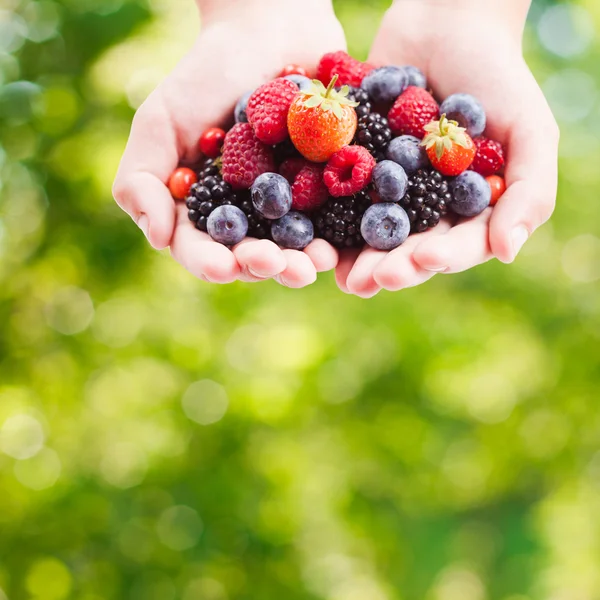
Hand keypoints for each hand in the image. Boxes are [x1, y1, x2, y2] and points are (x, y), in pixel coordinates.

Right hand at [113, 0, 345, 286]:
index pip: (198, 245)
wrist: (268, 34)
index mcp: (201, 207)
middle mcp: (242, 215)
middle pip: (247, 254)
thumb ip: (142, 178)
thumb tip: (158, 239)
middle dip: (260, 265)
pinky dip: (332, 236)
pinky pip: (328, 221)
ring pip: (288, 247)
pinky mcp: (321, 192)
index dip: (208, 261)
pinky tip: (337, 247)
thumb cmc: (206, 75)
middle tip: (275, 265)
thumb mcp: (160, 120)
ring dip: (299, 262)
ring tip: (312, 265)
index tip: (223, 267)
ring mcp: (283, 207)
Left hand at [336, 0, 558, 297]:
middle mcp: (425, 211)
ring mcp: (388, 194)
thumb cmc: (498, 78)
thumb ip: (528, 192)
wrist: (445, 27)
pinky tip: (313, 235)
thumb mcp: (529, 131)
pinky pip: (338, 198)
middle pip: (408, 249)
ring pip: (370, 234)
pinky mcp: (354, 172)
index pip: (457, 246)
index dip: (442, 258)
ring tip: (341, 275)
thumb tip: (507, 252)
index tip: (424, 260)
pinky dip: (326, 217)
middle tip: (371, 280)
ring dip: (355, 257)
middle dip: (392, 266)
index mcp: (467, 212)